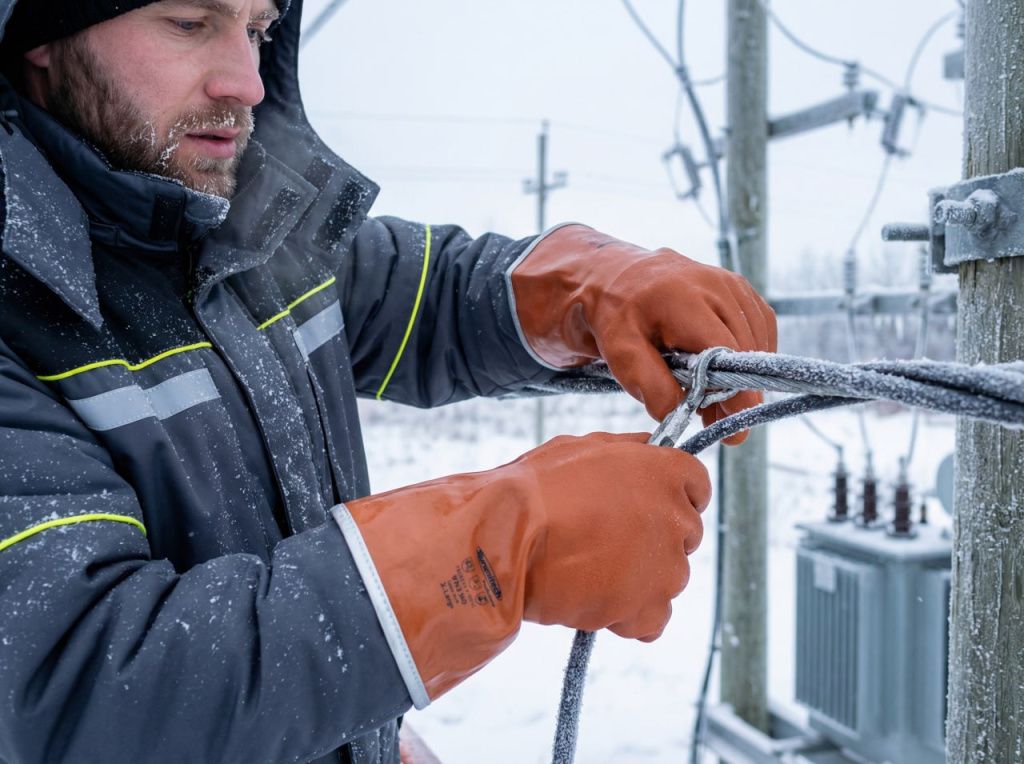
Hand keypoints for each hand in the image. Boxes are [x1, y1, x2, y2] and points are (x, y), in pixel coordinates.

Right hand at [344, 432, 709, 699]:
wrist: (507, 540)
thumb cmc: (536, 489)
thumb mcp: (585, 447)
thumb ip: (630, 450)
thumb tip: (649, 447)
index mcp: (669, 472)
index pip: (697, 487)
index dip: (667, 497)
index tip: (643, 506)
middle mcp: (677, 518)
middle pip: (683, 534)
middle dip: (653, 539)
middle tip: (606, 540)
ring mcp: (667, 567)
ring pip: (668, 577)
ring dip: (639, 578)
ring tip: (589, 572)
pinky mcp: (649, 609)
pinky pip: (653, 619)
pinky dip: (629, 617)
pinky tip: (596, 602)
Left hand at [511, 225, 776, 443]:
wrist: (612, 277)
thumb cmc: (615, 318)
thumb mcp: (619, 353)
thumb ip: (649, 385)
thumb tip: (679, 413)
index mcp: (680, 298)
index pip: (725, 351)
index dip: (735, 393)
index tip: (735, 430)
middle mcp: (712, 283)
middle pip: (745, 349)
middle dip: (735, 391)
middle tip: (714, 418)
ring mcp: (729, 281)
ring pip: (757, 339)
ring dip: (743, 373)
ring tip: (712, 395)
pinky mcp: (738, 285)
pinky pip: (759, 325)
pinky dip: (749, 352)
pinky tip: (723, 368)